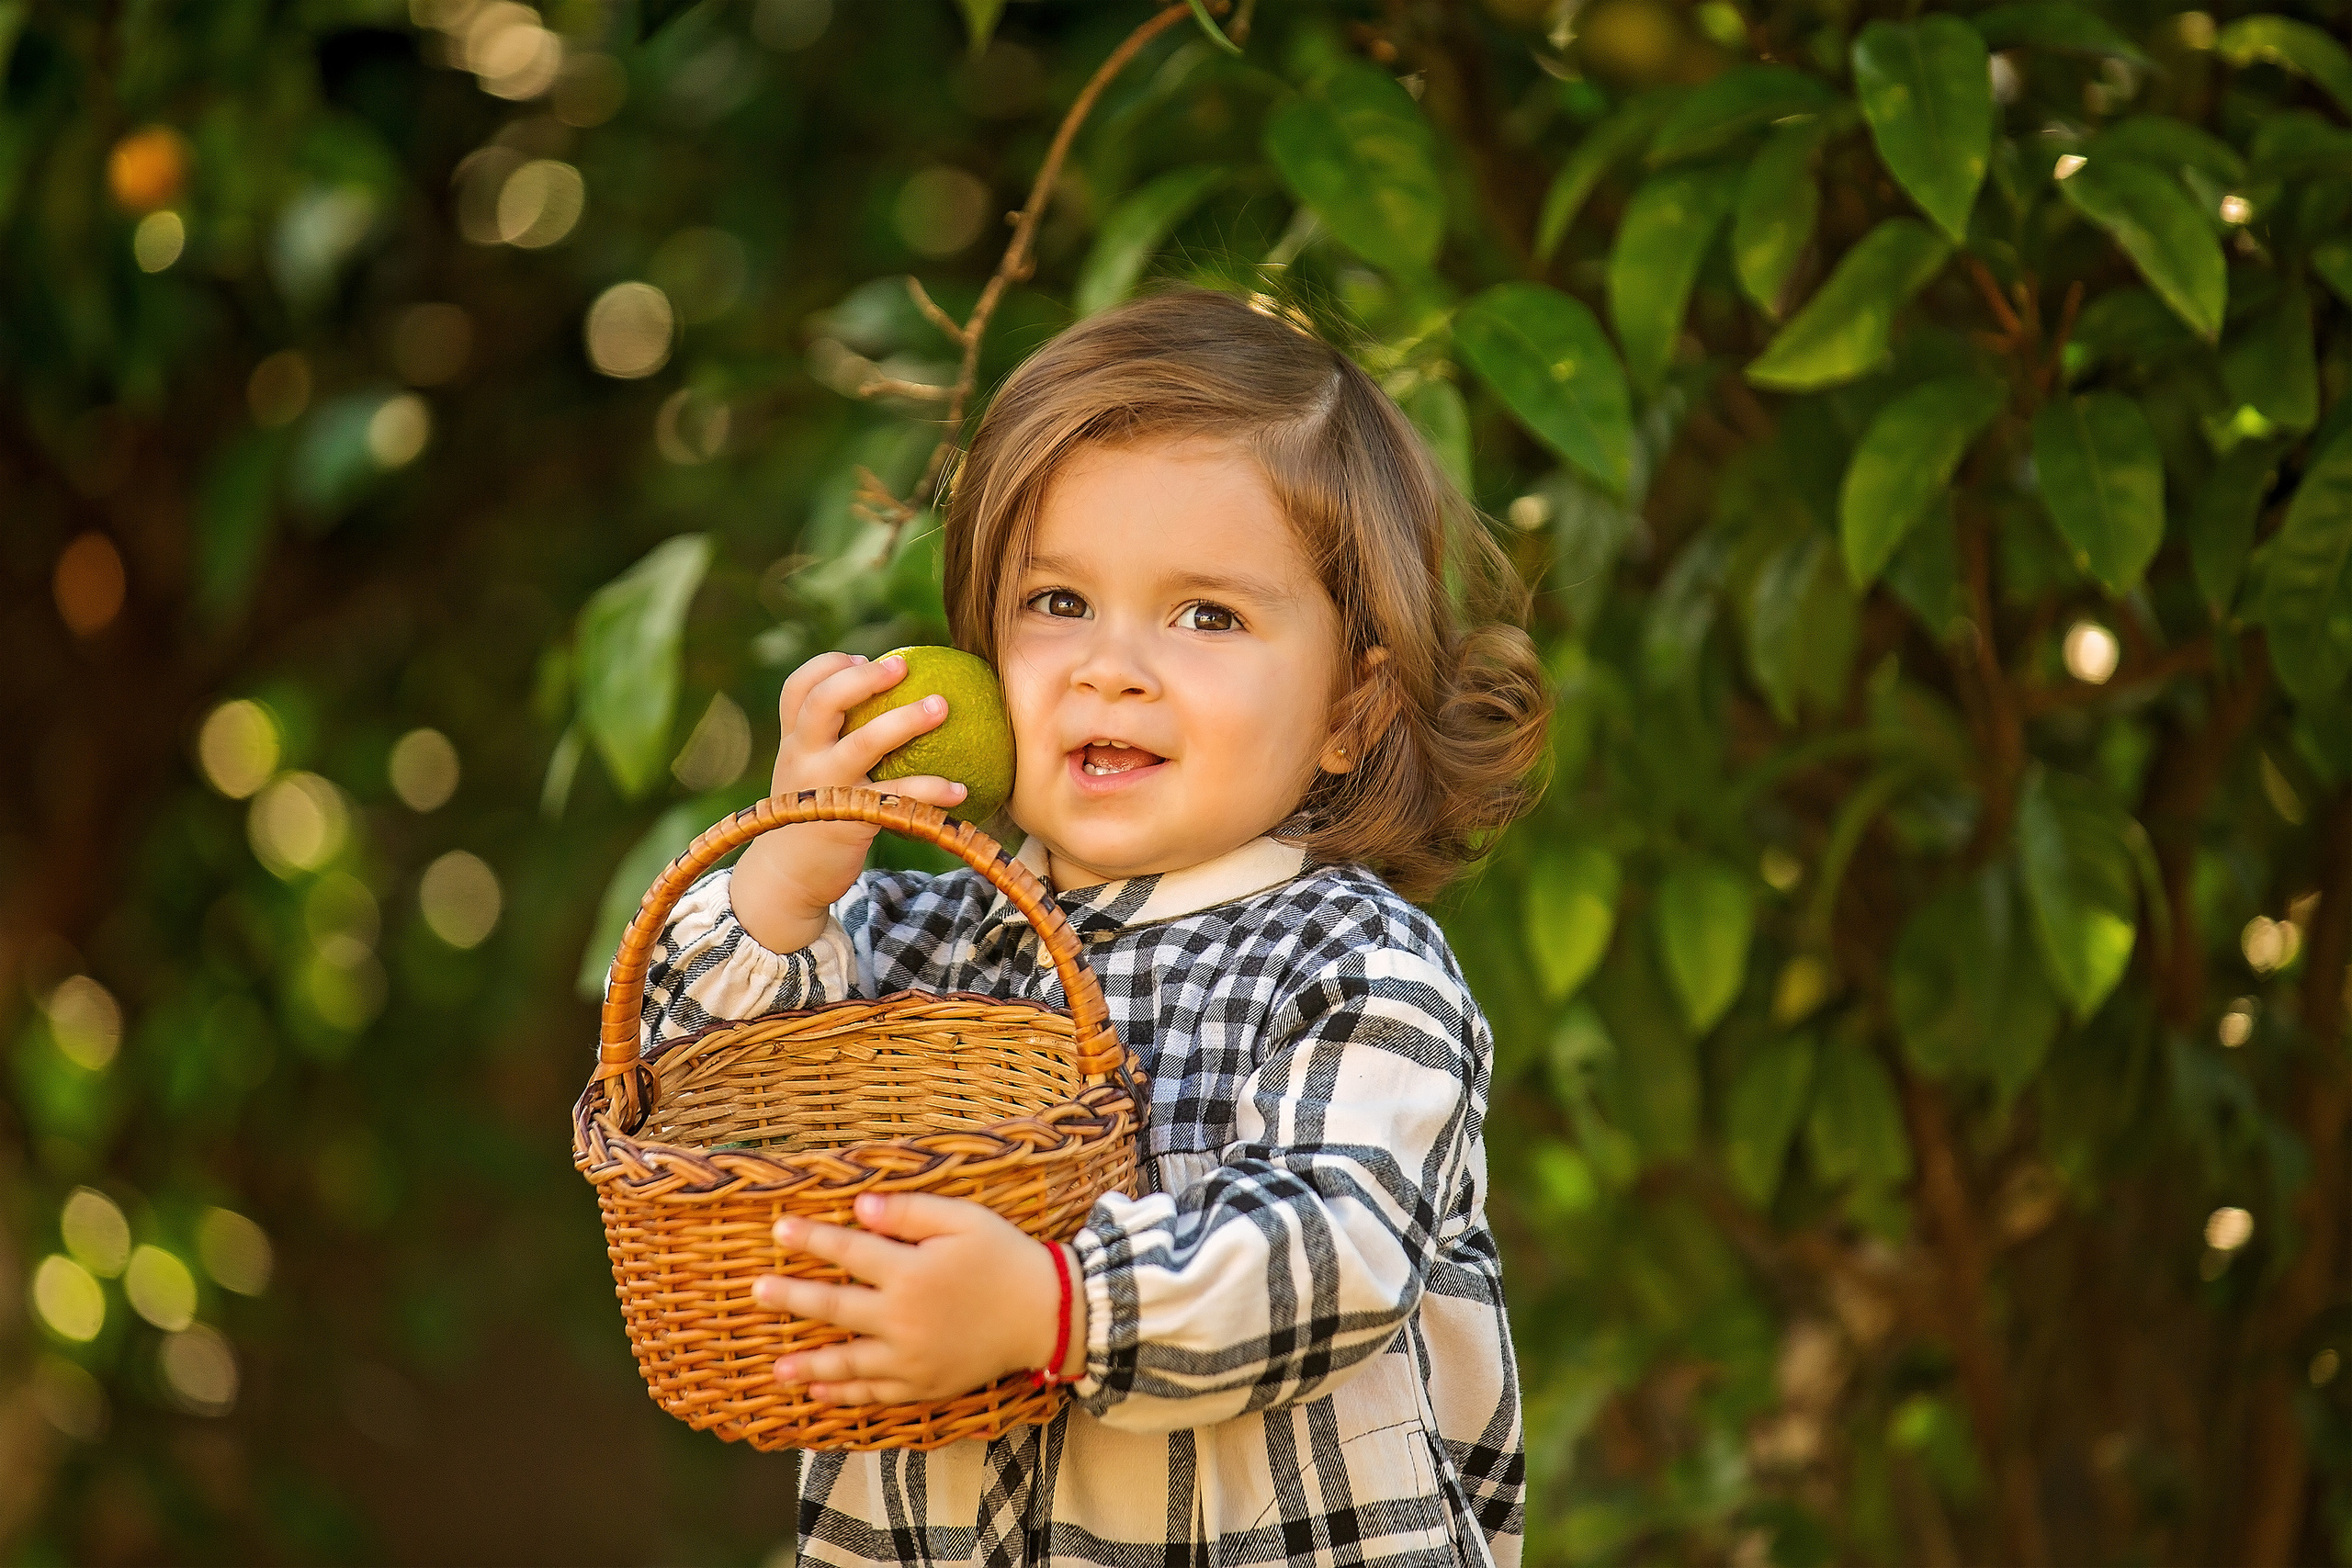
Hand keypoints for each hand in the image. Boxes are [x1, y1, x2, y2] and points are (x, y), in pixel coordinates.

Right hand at [731, 652, 964, 952]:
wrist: (786, 880)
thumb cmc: (812, 817)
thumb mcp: (807, 774)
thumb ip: (830, 742)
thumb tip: (893, 706)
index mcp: (793, 741)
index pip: (798, 688)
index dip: (827, 666)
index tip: (860, 658)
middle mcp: (802, 757)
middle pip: (824, 701)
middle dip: (864, 678)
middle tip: (905, 666)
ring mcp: (824, 787)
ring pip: (864, 743)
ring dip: (906, 721)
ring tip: (942, 706)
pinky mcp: (849, 819)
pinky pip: (897, 797)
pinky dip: (931, 790)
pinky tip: (961, 790)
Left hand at [753, 1193, 1084, 1404]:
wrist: (1047, 1314)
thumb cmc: (1005, 1257)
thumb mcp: (964, 1219)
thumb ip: (910, 1211)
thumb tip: (859, 1206)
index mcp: (911, 1272)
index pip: (849, 1252)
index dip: (812, 1238)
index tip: (779, 1229)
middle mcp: (903, 1319)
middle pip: (835, 1308)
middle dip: (792, 1298)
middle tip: (757, 1292)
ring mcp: (911, 1359)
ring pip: (848, 1363)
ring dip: (808, 1365)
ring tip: (775, 1370)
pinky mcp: (923, 1386)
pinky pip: (875, 1396)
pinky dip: (845, 1397)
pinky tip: (820, 1395)